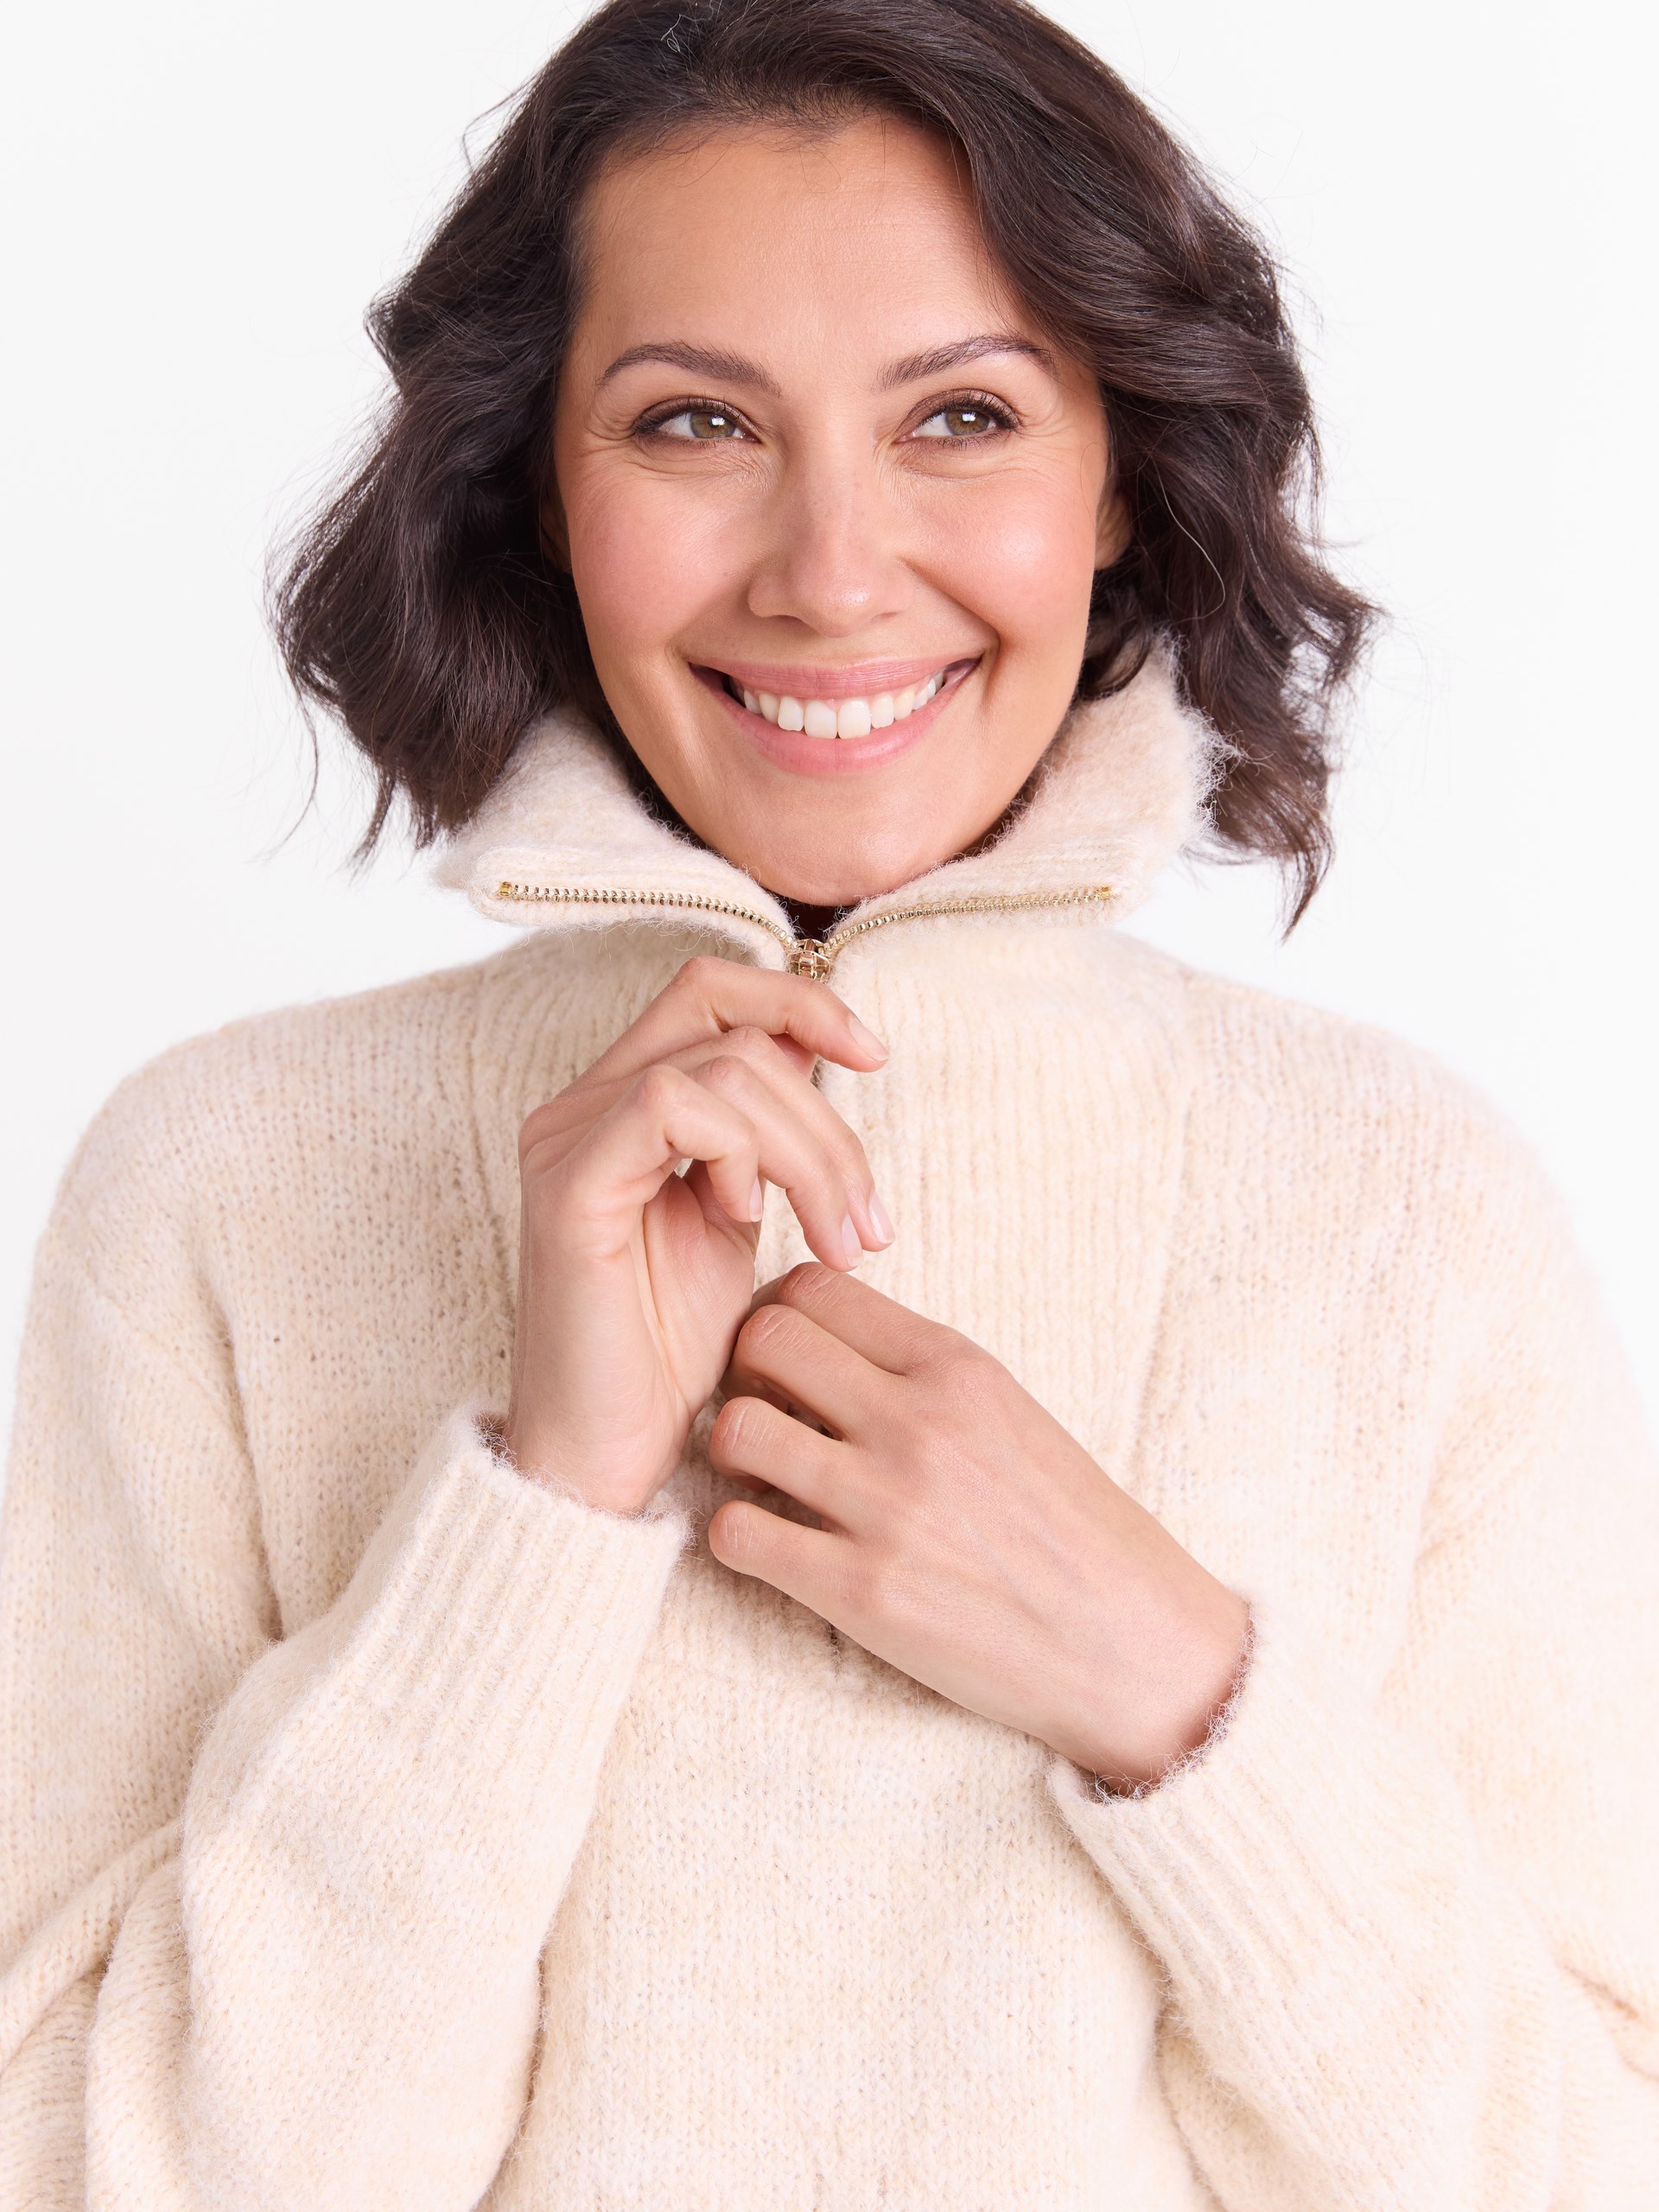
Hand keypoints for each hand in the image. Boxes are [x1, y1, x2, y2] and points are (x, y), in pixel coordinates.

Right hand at [504, 958, 891, 1514]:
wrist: (608, 1457)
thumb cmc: (670, 1352)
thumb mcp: (737, 1220)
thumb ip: (765, 1137)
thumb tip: (824, 1047)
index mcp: (619, 1104)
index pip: (712, 991)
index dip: (801, 1002)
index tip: (875, 1058)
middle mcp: (580, 1106)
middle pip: (728, 1021)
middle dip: (828, 1116)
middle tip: (868, 1221)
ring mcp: (567, 1139)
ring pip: (722, 1066)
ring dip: (811, 1152)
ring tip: (836, 1242)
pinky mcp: (569, 1184)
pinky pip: (669, 1104)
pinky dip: (739, 1151)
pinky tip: (746, 1219)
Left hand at [706, 1265, 1250, 1789]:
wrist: (1134, 1644)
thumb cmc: (1071, 1528)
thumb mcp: (1010, 1412)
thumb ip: (921, 1373)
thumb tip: (822, 1345)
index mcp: (956, 1367)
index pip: (812, 1288)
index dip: (779, 1318)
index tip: (790, 1361)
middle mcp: (916, 1422)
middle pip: (761, 1340)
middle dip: (742, 1373)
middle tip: (765, 1414)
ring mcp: (886, 1506)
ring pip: (734, 1431)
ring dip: (731, 1456)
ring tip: (765, 1483)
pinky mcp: (862, 1592)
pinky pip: (737, 1534)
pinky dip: (737, 1537)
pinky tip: (776, 1547)